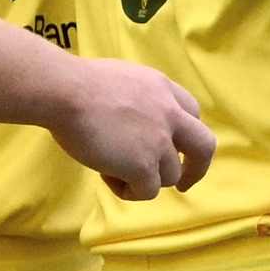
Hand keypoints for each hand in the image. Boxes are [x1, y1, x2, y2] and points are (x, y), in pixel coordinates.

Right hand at [50, 60, 215, 200]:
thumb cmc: (76, 84)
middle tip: (183, 184)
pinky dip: (127, 190)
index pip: (192, 113)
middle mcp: (170, 114)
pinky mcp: (144, 165)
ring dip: (144, 178)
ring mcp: (160, 142)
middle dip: (196, 169)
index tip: (175, 147)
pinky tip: (105, 175)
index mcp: (163, 89)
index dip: (184, 134)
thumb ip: (137, 98)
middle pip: (203, 147)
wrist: (66, 92)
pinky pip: (147, 191)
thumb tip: (128, 117)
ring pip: (169, 175)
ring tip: (111, 167)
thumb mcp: (121, 79)